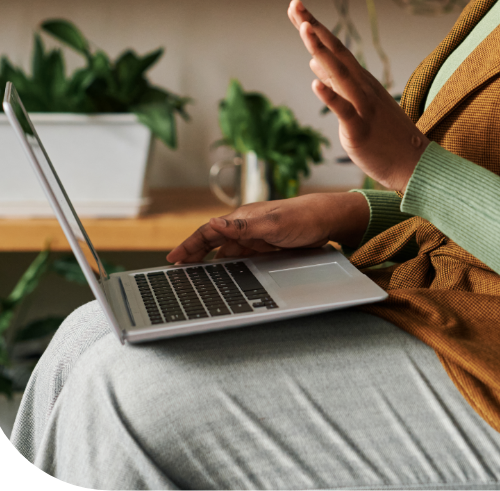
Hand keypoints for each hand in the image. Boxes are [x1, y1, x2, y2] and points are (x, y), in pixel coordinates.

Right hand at [166, 192, 369, 263]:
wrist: (327, 221)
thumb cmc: (301, 217)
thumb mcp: (271, 224)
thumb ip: (242, 226)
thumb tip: (213, 223)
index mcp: (241, 219)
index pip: (208, 232)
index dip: (189, 245)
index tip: (173, 258)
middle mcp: (244, 229)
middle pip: (213, 245)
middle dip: (194, 257)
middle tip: (177, 272)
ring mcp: (254, 240)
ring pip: (226, 255)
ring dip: (211, 266)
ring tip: (195, 282)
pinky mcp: (264, 251)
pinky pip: (241, 262)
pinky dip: (230, 271)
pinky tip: (225, 282)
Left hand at [287, 0, 427, 192]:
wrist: (414, 165)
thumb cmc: (384, 135)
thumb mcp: (357, 103)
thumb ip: (335, 82)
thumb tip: (312, 62)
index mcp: (359, 80)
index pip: (334, 48)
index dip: (315, 28)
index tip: (296, 7)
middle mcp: (362, 87)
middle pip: (335, 52)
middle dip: (314, 27)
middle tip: (295, 3)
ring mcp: (363, 106)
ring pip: (340, 74)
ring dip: (321, 50)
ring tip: (304, 28)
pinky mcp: (360, 129)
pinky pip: (344, 110)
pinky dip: (330, 96)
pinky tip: (314, 84)